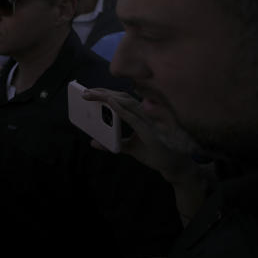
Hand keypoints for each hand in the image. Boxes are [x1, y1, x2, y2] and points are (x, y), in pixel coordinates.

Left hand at [82, 88, 198, 181]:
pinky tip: (110, 104)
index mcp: (141, 115)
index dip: (107, 93)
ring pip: (126, 103)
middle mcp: (145, 114)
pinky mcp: (149, 130)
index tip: (90, 91)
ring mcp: (148, 120)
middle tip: (85, 92)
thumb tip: (93, 142)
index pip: (122, 99)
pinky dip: (120, 109)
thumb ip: (113, 144)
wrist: (172, 166)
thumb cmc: (153, 153)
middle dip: (103, 92)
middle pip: (122, 98)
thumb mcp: (129, 148)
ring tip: (92, 95)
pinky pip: (132, 117)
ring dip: (108, 97)